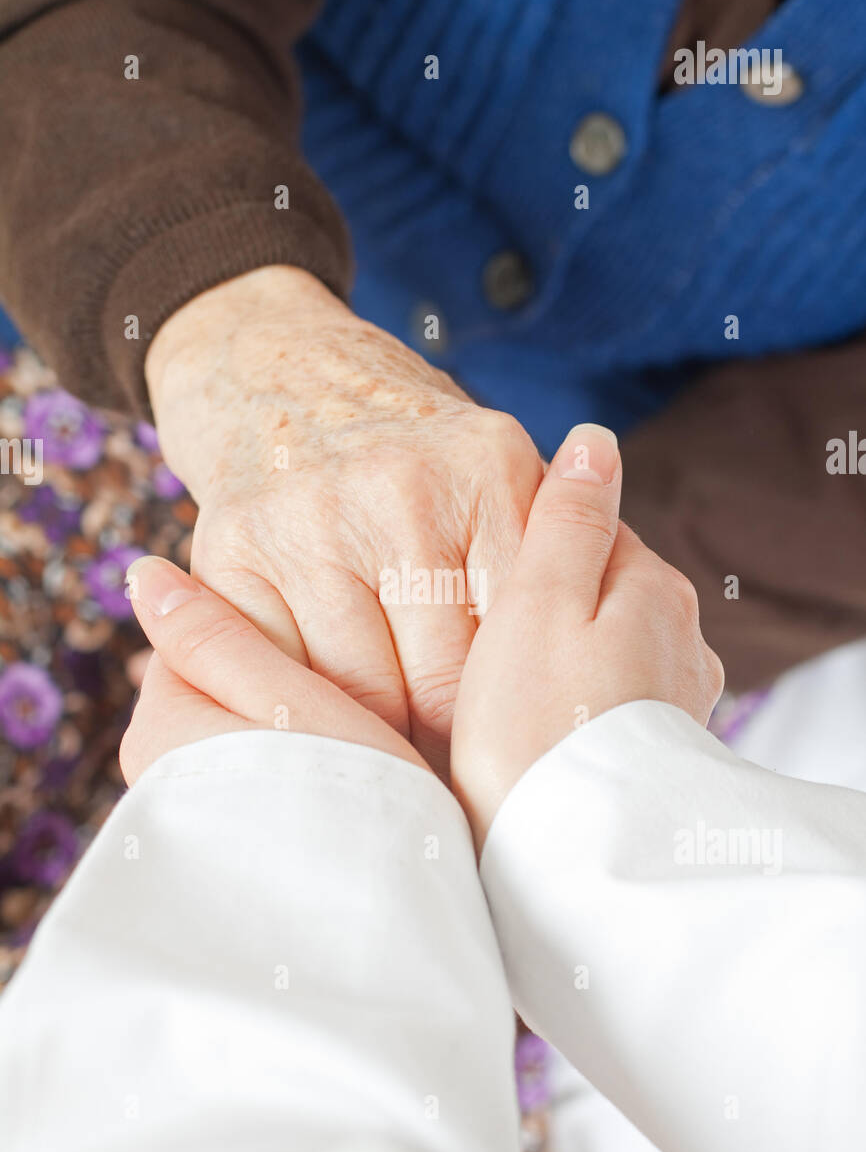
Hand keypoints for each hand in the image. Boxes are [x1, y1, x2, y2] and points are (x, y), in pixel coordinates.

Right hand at [146, 267, 542, 775]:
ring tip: (395, 757)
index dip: (515, 710)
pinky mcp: (232, 550)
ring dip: (379, 734)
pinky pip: (280, 672)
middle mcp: (401, 491)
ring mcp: (312, 520)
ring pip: (359, 692)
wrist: (285, 379)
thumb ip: (557, 556)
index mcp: (492, 473)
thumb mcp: (501, 483)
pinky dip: (304, 703)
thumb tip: (601, 681)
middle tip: (455, 772)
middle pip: (442, 684)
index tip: (513, 750)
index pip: (521, 641)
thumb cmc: (417, 462)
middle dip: (451, 738)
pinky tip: (324, 712)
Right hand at [450, 424, 724, 845]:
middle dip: (540, 608)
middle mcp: (678, 644)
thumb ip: (567, 520)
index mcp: (650, 591)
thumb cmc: (539, 731)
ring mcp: (671, 704)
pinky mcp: (647, 759)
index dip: (520, 544)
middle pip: (595, 598)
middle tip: (468, 642)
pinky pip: (599, 712)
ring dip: (553, 664)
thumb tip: (594, 442)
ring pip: (599, 656)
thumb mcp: (540, 603)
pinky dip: (564, 714)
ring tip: (489, 698)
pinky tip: (523, 740)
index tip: (463, 569)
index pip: (586, 534)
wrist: (569, 861)